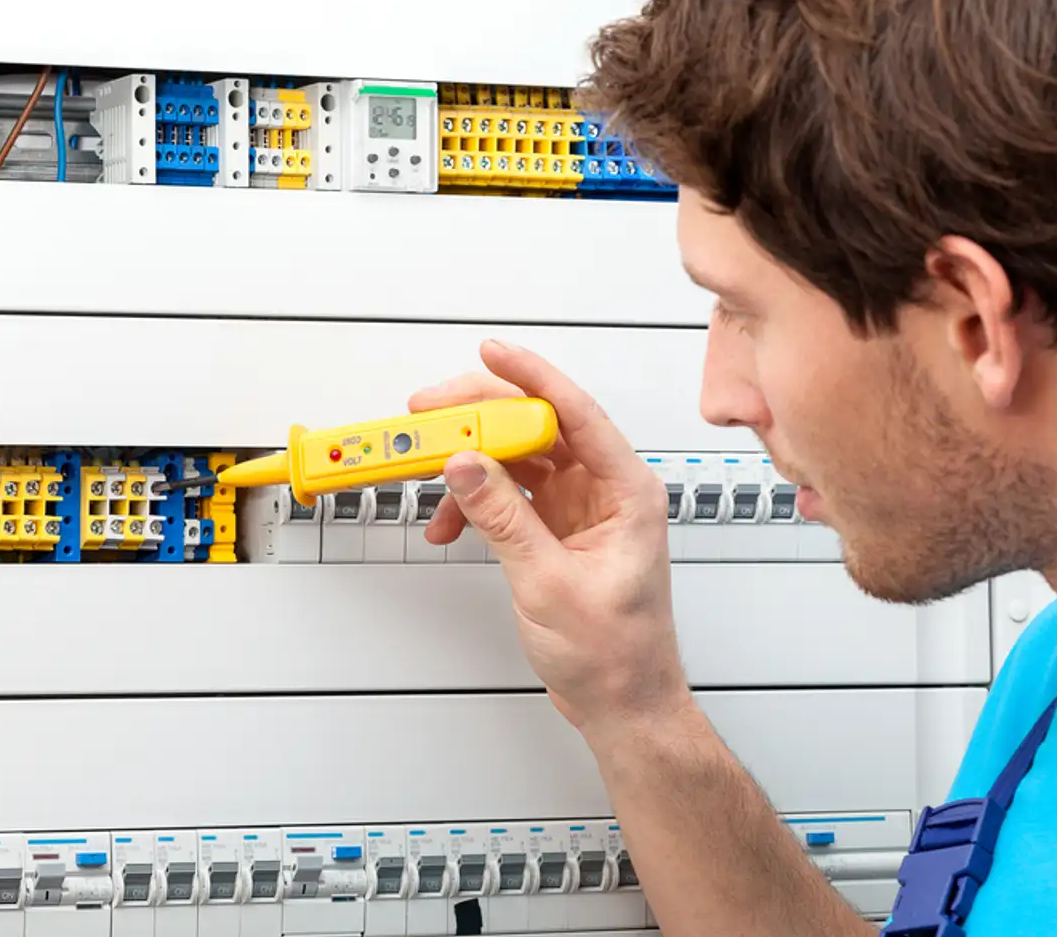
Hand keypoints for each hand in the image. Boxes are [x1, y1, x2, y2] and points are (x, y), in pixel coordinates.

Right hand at [408, 339, 692, 740]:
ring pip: (520, 460)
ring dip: (472, 466)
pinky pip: (512, 496)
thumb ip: (504, 520)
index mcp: (628, 492)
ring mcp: (582, 510)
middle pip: (541, 428)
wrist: (623, 704)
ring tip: (429, 472)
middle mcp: (607, 491)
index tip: (491, 353)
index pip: (577, 413)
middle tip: (431, 412)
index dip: (532, 377)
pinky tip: (450, 524)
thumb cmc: (617, 654)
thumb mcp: (549, 583)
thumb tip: (466, 465)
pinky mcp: (559, 530)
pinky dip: (477, 504)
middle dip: (483, 417)